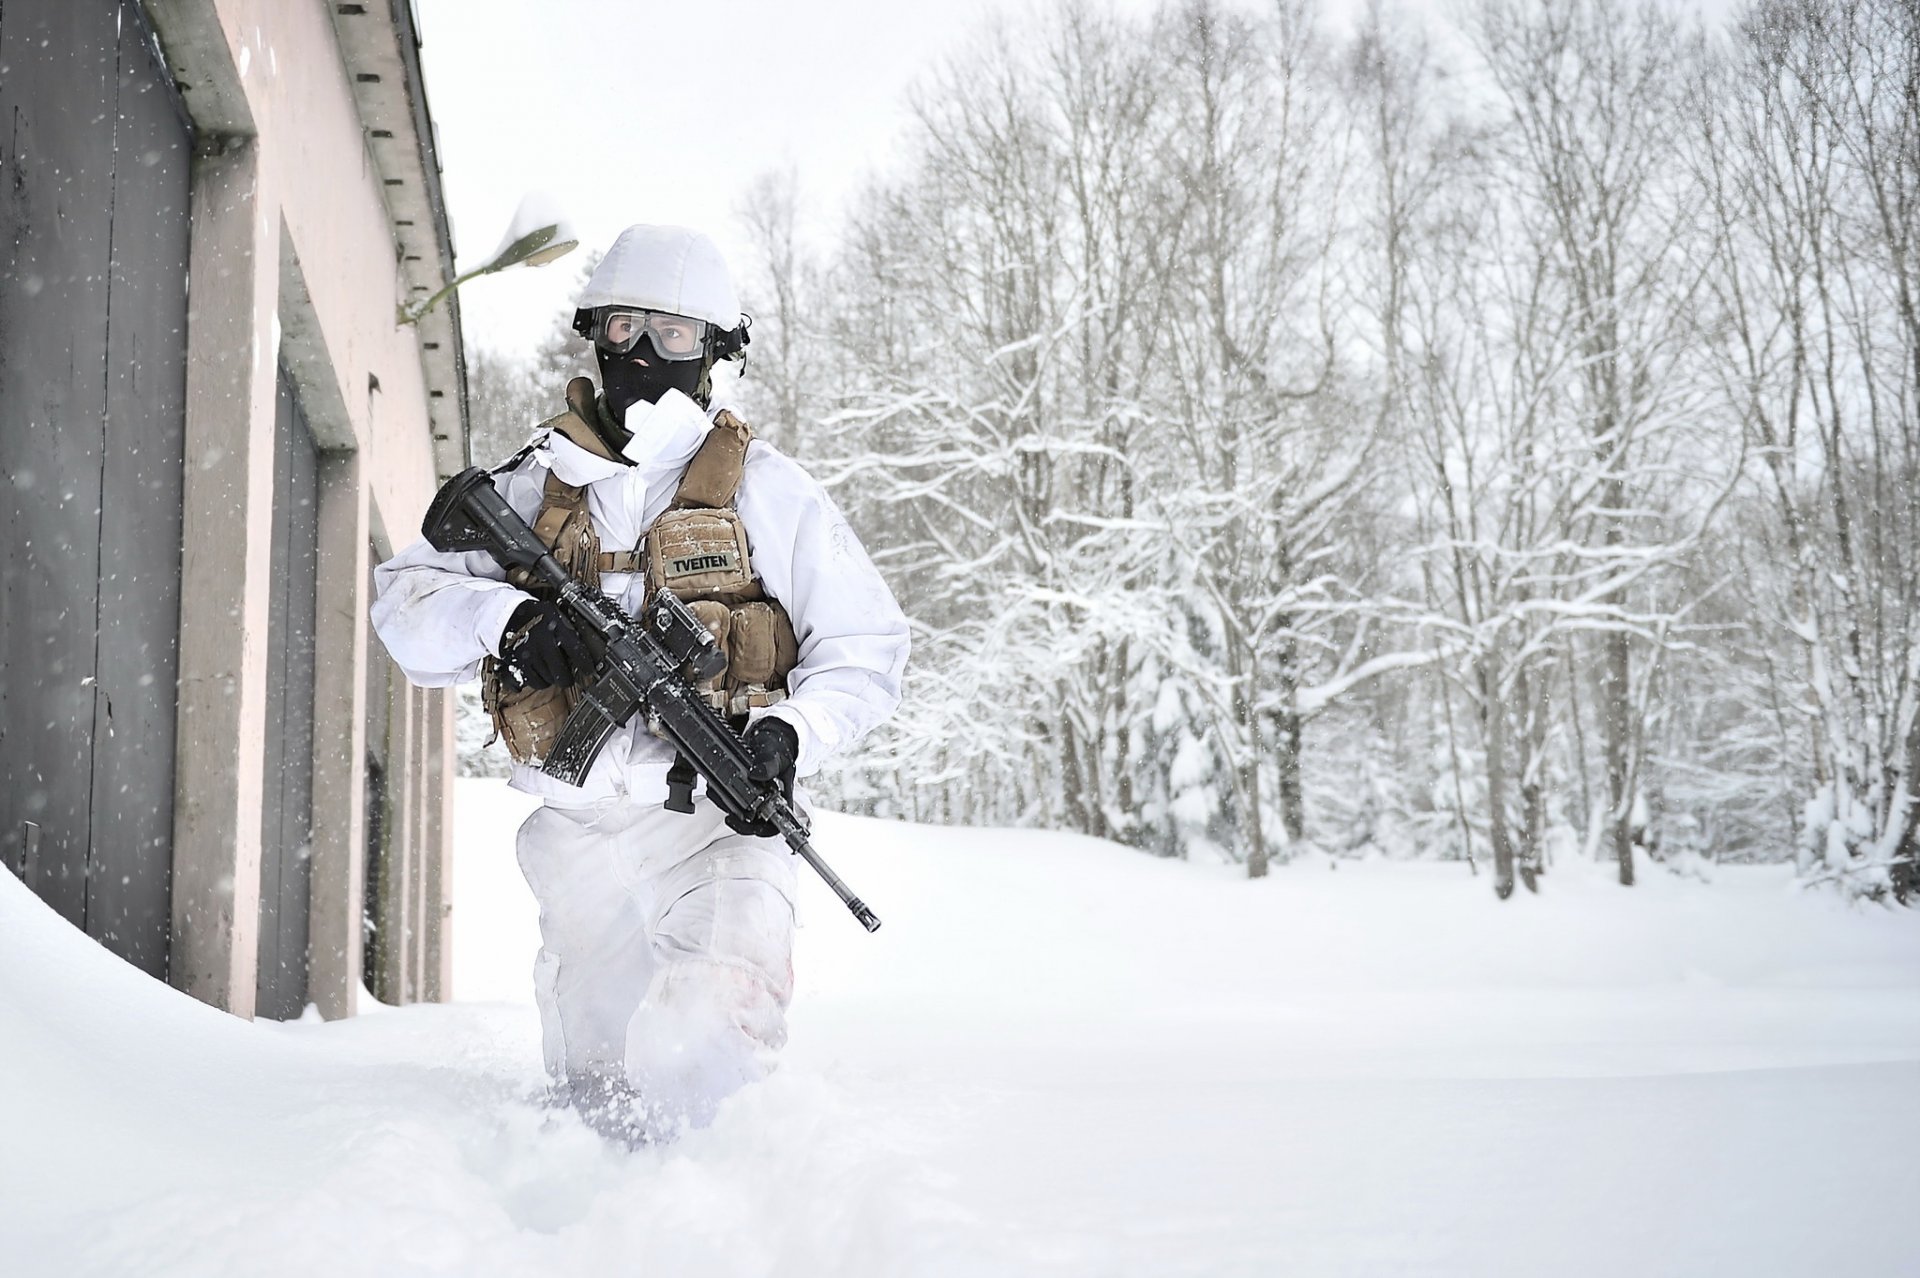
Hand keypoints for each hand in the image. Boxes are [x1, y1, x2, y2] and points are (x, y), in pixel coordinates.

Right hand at [499, 599, 594, 690]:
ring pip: (546, 681)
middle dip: (567, 678)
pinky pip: (531, 682)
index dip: (585, 665)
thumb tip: (587, 646)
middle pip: (561, 674)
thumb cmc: (534, 615)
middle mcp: (542, 644)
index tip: (588, 671)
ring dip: (551, 679)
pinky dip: (537, 681)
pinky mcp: (516, 664)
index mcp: (555, 629)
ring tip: (551, 670)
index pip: (577, 652)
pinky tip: (539, 672)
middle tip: (568, 677)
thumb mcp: (554, 614)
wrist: (504, 614)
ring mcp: (528, 655)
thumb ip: (567, 630)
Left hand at [725, 718, 798, 836]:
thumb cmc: (778, 747)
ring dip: (726, 806)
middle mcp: (768, 801)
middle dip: (737, 818)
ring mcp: (755, 797)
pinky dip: (722, 796)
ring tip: (716, 793)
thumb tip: (758, 774)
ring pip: (741, 813)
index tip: (744, 821)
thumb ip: (769, 764)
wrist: (769, 737)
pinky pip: (732, 801)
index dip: (760, 829)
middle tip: (726, 813)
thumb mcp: (776, 753)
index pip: (775, 824)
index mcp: (782, 797)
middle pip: (754, 823)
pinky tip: (716, 788)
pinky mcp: (743, 791)